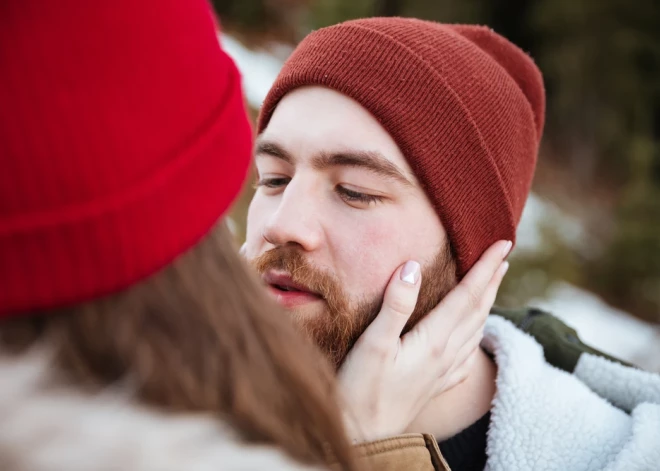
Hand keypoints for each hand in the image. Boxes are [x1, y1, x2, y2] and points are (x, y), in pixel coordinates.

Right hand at [337, 240, 510, 442]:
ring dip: (488, 303)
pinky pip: (467, 353)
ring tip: (494, 284)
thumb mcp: (373, 344)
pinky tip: (475, 334)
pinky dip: (477, 334)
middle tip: (505, 255)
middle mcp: (446, 354)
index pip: (468, 296)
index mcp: (434, 340)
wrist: (363, 435)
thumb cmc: (362, 389)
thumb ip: (395, 305)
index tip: (503, 243)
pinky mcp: (436, 382)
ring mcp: (443, 370)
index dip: (485, 268)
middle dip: (492, 280)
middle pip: (477, 310)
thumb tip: (412, 267)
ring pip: (475, 329)